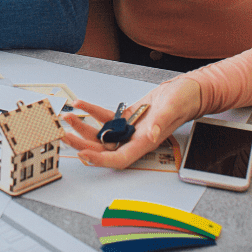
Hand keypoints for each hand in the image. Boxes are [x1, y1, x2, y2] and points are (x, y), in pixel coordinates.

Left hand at [60, 77, 202, 168]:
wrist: (187, 91)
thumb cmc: (184, 100)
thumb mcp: (173, 107)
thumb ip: (161, 122)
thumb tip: (150, 135)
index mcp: (146, 142)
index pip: (119, 158)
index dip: (101, 160)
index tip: (83, 155)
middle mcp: (135, 139)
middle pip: (104, 149)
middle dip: (82, 144)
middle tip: (64, 136)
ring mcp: (130, 130)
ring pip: (102, 135)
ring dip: (83, 128)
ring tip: (68, 118)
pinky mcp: (128, 118)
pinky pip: (106, 118)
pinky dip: (92, 112)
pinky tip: (81, 105)